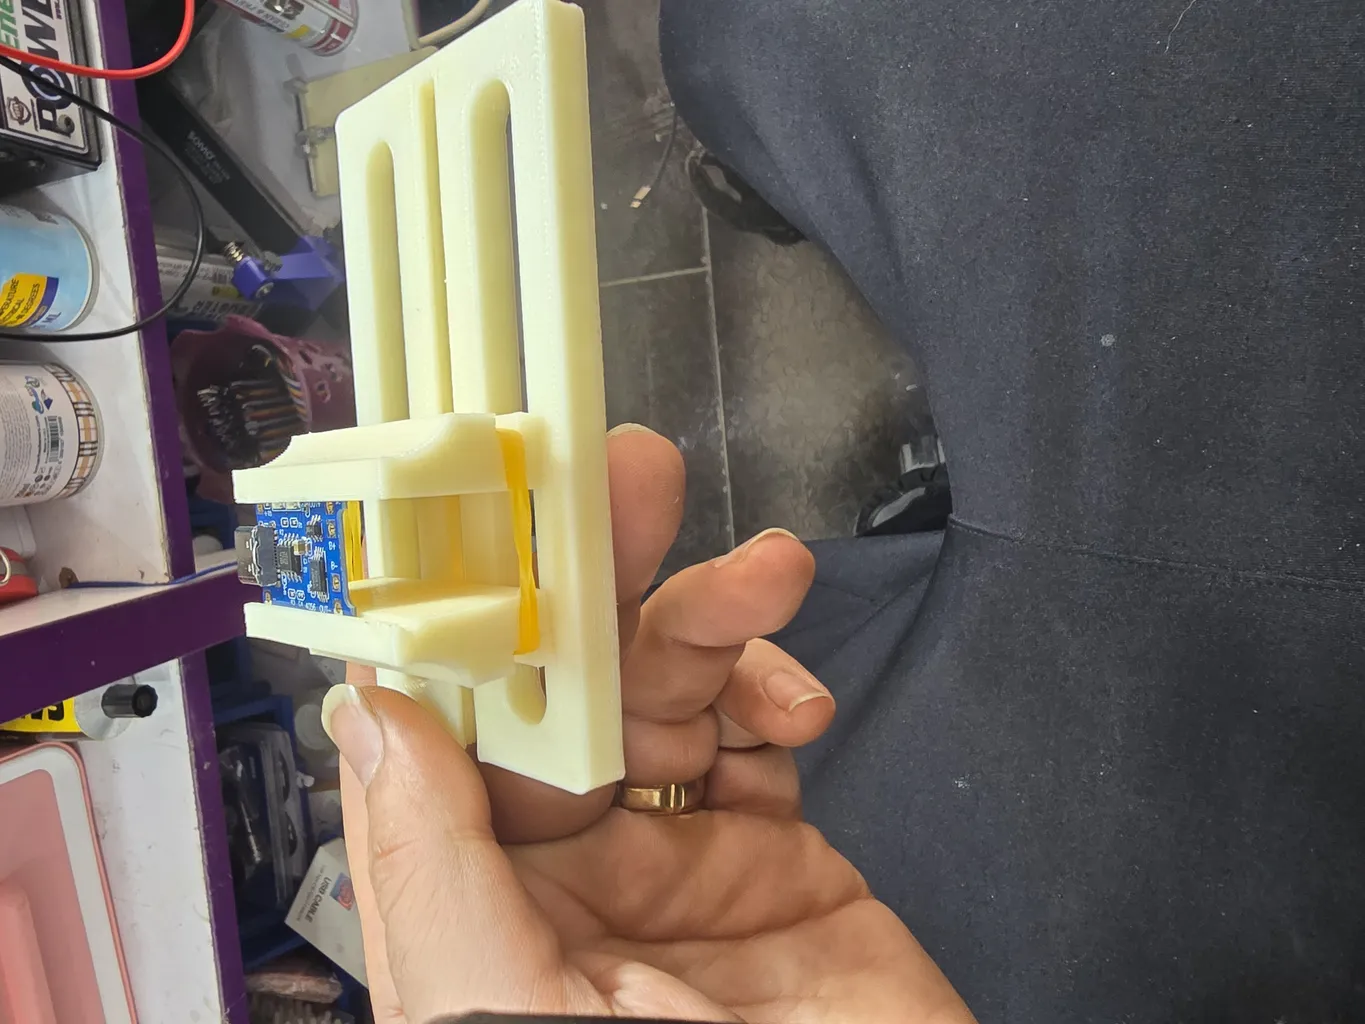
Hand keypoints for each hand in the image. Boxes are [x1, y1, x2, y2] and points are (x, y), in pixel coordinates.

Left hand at [330, 425, 973, 1022]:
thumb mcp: (516, 1015)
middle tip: (629, 478)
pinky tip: (792, 694)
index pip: (455, 730)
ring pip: (674, 688)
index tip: (486, 518)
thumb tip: (370, 718)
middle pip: (572, 685)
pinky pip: (764, 732)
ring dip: (711, 617)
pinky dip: (778, 686)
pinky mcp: (778, 851)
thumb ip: (434, 872)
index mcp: (483, 906)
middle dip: (601, 576)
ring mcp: (679, 855)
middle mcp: (570, 872)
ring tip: (762, 575)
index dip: (469, 618)